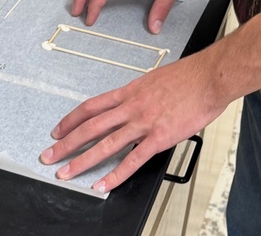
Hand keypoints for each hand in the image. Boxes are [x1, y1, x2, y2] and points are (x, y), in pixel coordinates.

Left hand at [40, 50, 226, 192]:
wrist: (210, 76)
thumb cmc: (189, 76)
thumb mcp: (157, 79)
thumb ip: (142, 94)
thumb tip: (134, 103)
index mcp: (131, 91)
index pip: (92, 107)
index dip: (71, 120)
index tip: (58, 130)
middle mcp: (132, 106)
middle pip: (91, 127)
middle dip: (67, 143)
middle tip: (50, 155)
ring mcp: (144, 122)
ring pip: (106, 144)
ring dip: (83, 160)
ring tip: (66, 173)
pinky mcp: (159, 137)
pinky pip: (133, 159)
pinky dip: (116, 175)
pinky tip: (103, 185)